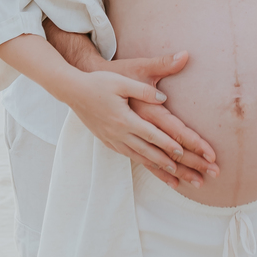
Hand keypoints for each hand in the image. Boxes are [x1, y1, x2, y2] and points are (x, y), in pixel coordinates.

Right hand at [61, 67, 190, 175]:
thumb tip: (163, 98)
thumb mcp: (122, 82)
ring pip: (137, 156)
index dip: (167, 144)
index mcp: (124, 118)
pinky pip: (126, 154)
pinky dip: (140, 161)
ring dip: (156, 166)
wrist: (73, 91)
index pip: (150, 134)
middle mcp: (118, 133)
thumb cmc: (99, 83)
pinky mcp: (106, 140)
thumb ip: (144, 90)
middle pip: (147, 151)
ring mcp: (111, 138)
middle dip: (166, 162)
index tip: (181, 152)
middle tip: (183, 171)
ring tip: (172, 174)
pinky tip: (148, 164)